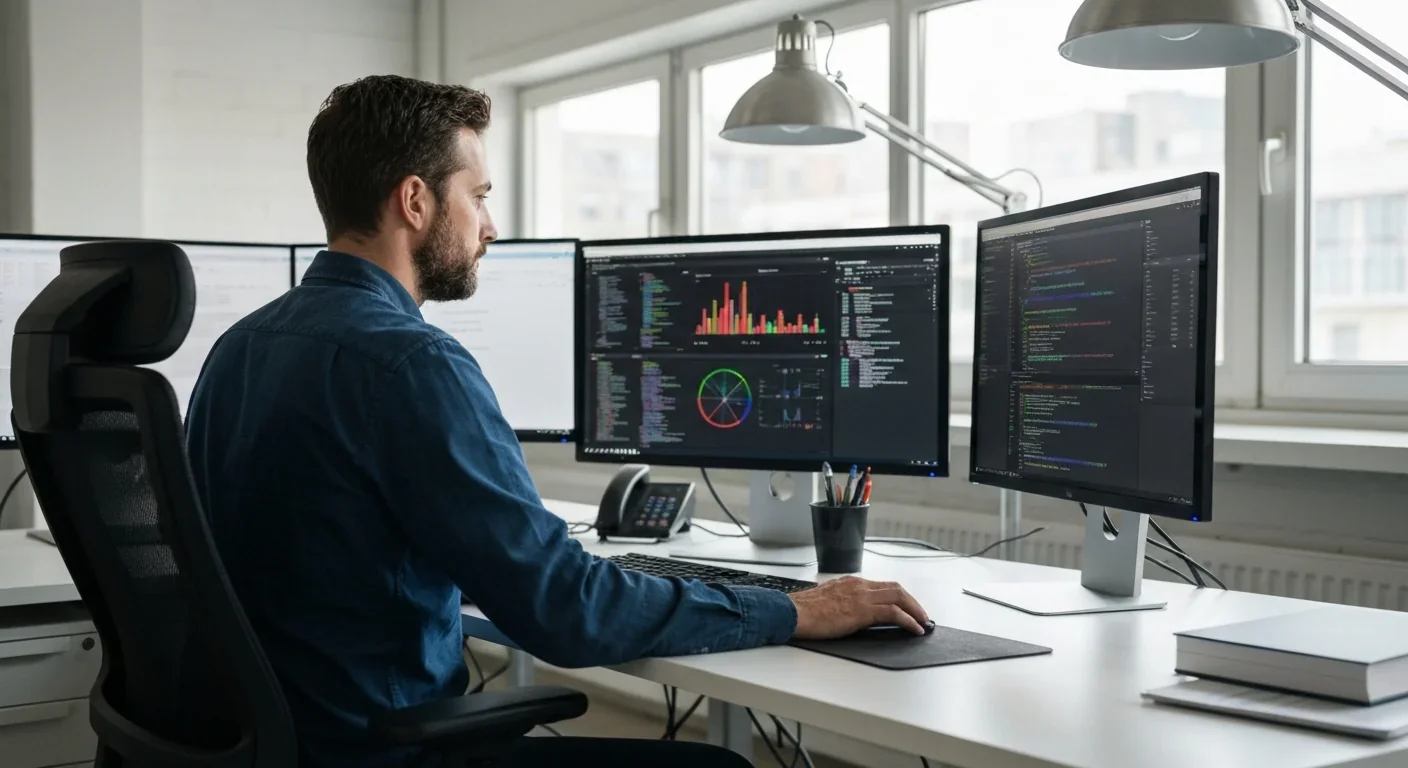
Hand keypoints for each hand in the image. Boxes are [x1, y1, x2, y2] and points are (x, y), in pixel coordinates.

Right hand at [788, 576, 929, 638]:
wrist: (792, 613)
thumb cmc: (802, 611)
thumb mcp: (825, 601)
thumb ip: (840, 602)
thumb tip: (847, 613)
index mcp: (849, 582)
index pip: (881, 586)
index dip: (898, 596)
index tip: (905, 606)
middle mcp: (858, 585)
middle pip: (895, 588)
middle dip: (912, 601)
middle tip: (921, 614)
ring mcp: (862, 596)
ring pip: (899, 597)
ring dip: (915, 610)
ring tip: (923, 622)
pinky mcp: (863, 610)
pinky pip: (894, 613)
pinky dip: (908, 620)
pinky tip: (914, 629)